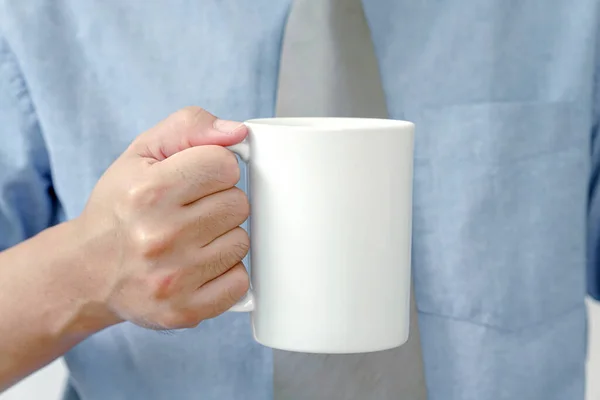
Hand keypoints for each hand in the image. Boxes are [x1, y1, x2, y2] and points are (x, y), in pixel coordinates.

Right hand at [74, 107, 249, 330]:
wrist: (88, 270)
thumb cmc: (121, 206)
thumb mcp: (142, 153)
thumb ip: (189, 128)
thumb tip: (238, 132)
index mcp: (149, 192)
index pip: (225, 165)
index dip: (214, 169)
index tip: (195, 180)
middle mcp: (160, 237)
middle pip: (238, 204)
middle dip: (219, 203)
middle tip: (190, 212)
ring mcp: (173, 279)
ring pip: (242, 242)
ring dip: (223, 238)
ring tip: (191, 240)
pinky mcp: (184, 311)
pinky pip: (240, 282)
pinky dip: (225, 273)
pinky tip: (198, 267)